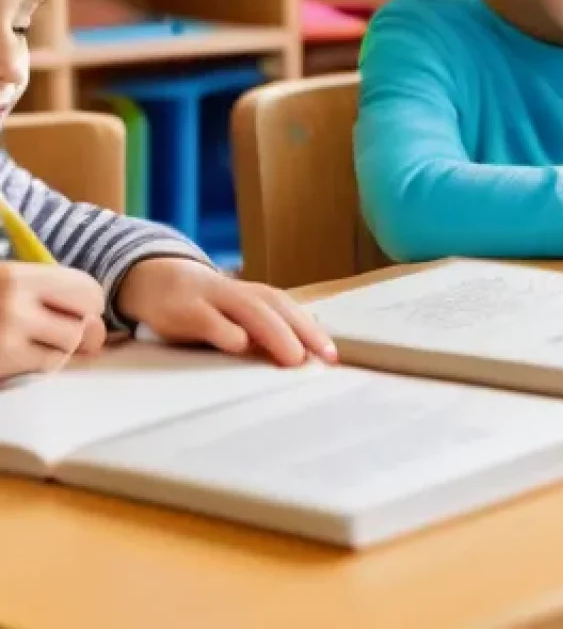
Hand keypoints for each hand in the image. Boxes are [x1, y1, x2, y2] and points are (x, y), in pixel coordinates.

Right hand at [0, 263, 105, 380]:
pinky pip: (46, 366)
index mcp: (18, 275)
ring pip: (68, 345)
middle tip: (58, 330)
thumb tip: (99, 333)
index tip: (77, 309)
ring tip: (31, 342)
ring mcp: (6, 333)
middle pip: (83, 320)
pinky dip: (39, 364)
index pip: (86, 289)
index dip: (88, 303)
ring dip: (58, 348)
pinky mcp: (2, 361)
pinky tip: (18, 356)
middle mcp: (14, 300)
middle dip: (77, 328)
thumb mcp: (12, 286)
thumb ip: (53, 298)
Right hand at [114, 259, 337, 367]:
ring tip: (293, 357)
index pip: (289, 309)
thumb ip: (263, 332)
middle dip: (302, 331)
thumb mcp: (235, 315)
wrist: (154, 279)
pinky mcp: (184, 310)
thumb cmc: (205, 306)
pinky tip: (240, 346)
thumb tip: (301, 356)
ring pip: (249, 310)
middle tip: (321, 358)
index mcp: (254, 295)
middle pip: (276, 308)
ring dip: (274, 333)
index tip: (332, 356)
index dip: (312, 330)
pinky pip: (207, 319)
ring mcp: (211, 299)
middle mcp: (238, 293)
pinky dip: (225, 331)